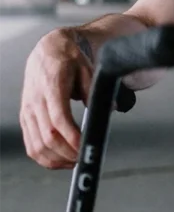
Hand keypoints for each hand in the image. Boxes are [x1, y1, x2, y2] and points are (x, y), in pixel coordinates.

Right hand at [20, 29, 91, 168]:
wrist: (47, 51)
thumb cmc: (68, 58)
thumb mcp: (87, 68)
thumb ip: (94, 91)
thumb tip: (110, 109)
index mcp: (52, 86)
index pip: (59, 119)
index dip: (72, 137)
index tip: (85, 147)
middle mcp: (36, 101)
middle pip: (48, 137)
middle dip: (68, 152)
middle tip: (84, 157)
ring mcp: (28, 111)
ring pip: (36, 146)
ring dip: (56, 159)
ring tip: (74, 161)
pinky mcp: (25, 118)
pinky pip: (30, 145)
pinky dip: (44, 158)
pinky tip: (60, 159)